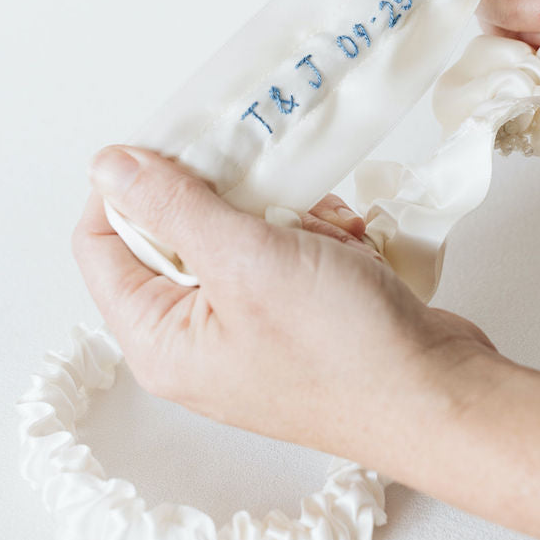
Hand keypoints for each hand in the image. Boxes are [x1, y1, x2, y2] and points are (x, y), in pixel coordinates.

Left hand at [72, 145, 499, 474]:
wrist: (439, 396)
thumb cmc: (343, 348)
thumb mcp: (247, 260)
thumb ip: (173, 206)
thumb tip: (107, 166)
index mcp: (159, 340)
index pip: (100, 241)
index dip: (129, 184)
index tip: (176, 143)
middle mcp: (194, 341)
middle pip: (174, 231)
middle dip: (228, 199)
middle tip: (271, 191)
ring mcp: (247, 330)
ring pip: (237, 233)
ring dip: (283, 214)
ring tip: (324, 231)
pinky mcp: (294, 318)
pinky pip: (283, 251)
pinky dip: (315, 235)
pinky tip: (350, 247)